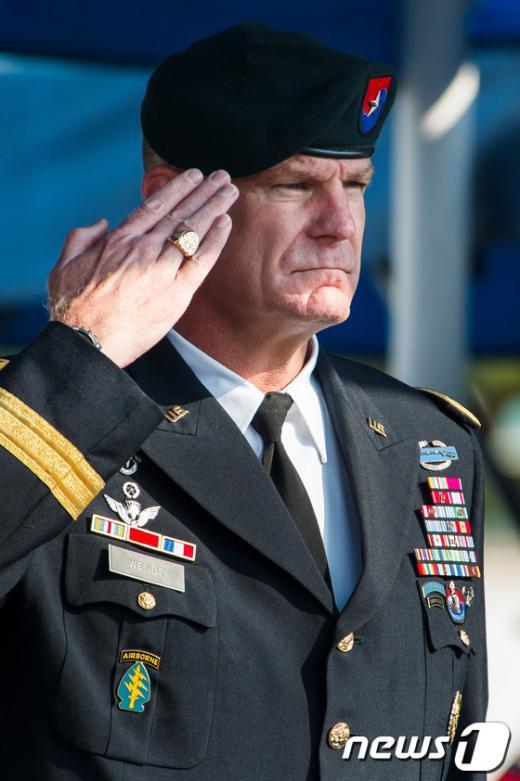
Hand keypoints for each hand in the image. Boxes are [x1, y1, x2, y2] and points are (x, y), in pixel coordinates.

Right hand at [47, 169, 237, 366]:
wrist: (87, 343)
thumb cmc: (74, 309)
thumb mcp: (65, 265)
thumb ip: (82, 237)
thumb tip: (102, 223)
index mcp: (119, 240)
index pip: (155, 205)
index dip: (177, 188)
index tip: (193, 175)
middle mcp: (143, 250)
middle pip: (180, 214)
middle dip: (204, 192)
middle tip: (222, 177)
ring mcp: (161, 270)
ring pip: (193, 231)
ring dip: (215, 208)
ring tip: (230, 191)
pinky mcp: (176, 294)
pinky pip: (202, 260)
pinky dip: (215, 240)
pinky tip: (226, 223)